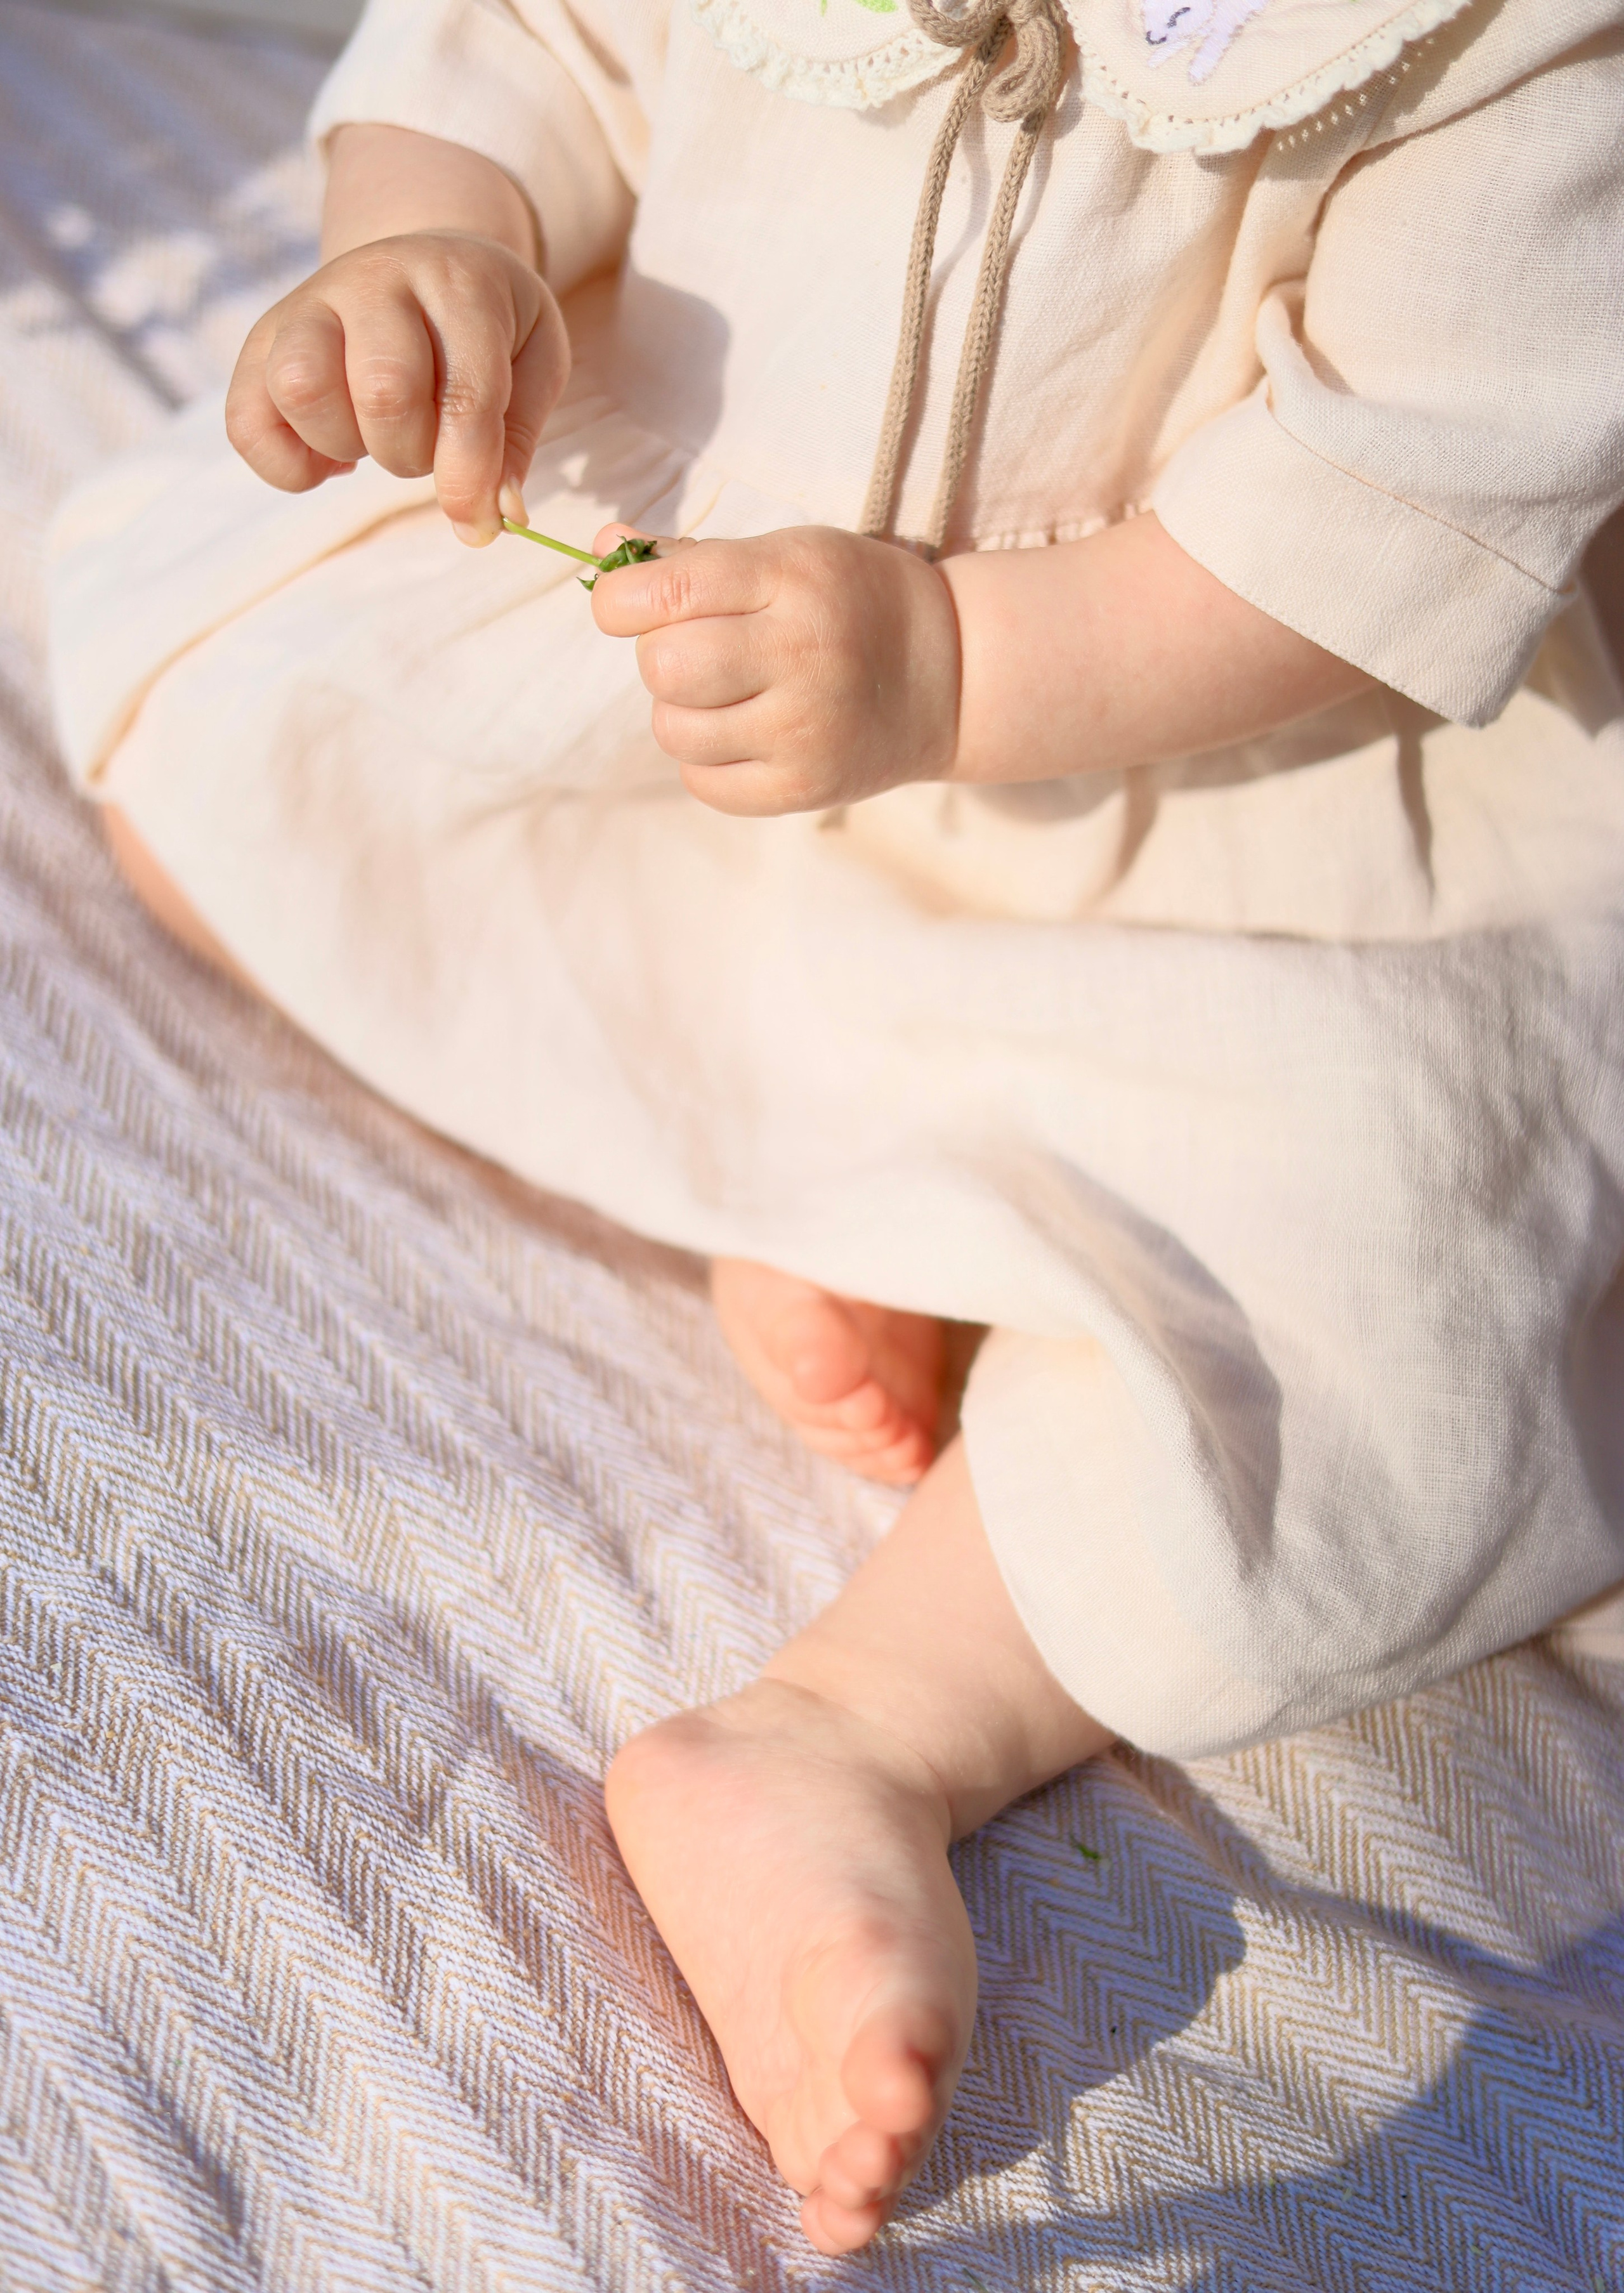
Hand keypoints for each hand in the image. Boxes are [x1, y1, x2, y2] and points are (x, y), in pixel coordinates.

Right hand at [225, 230, 568, 544]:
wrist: (420, 263)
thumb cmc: (485, 325)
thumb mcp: (535, 361)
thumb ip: (518, 437)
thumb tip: (499, 514)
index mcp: (458, 282)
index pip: (465, 395)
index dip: (471, 476)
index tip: (479, 522)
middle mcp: (374, 279)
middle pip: (383, 392)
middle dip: (413, 454)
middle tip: (427, 445)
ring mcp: (306, 304)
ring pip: (303, 392)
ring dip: (348, 447)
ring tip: (374, 437)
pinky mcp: (260, 340)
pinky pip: (246, 424)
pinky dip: (289, 466)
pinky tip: (333, 451)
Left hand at [590, 524, 961, 815]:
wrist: (950, 674)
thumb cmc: (849, 601)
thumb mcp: (786, 555)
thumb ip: (690, 557)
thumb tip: (602, 546)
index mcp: (791, 578)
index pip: (664, 592)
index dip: (618, 600)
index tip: (624, 603)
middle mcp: (802, 653)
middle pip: (663, 667)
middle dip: (658, 657)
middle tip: (696, 650)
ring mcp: (804, 729)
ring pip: (674, 729)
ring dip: (680, 710)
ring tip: (725, 694)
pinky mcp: (804, 787)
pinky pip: (701, 782)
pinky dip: (705, 759)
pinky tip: (743, 733)